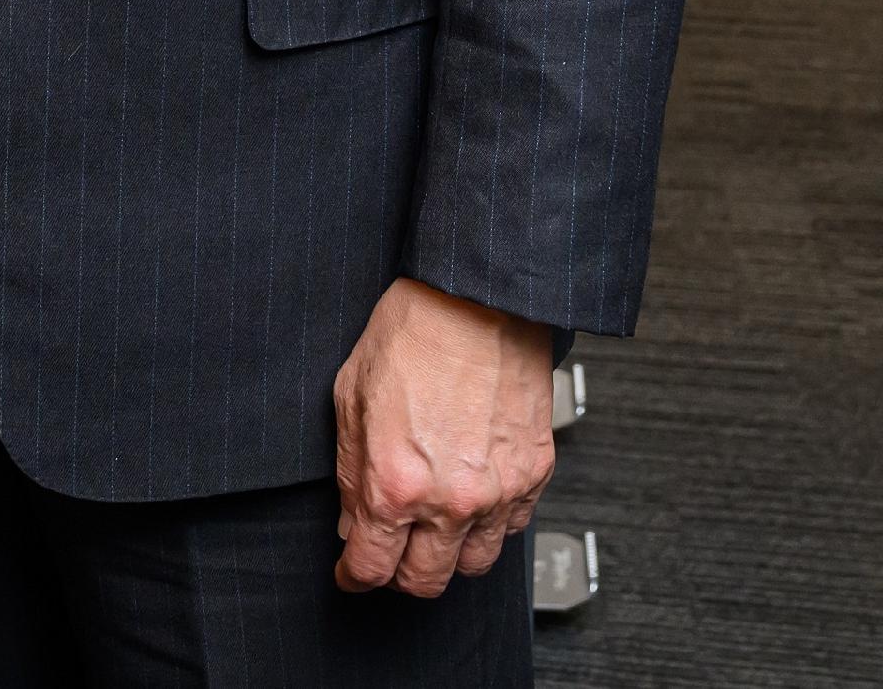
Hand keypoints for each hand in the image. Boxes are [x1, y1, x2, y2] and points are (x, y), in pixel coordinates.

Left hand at [331, 278, 554, 596]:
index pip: (372, 567)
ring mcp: (497, 492)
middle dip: (399, 575)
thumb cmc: (412, 336)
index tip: (352, 573)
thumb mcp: (350, 401)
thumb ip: (350, 473)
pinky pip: (511, 529)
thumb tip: (351, 520)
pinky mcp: (533, 475)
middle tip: (389, 554)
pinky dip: (489, 527)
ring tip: (431, 529)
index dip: (354, 576)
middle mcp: (450, 500)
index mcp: (395, 484)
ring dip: (447, 555)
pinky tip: (470, 502)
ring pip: (473, 565)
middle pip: (424, 581)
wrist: (475, 301)